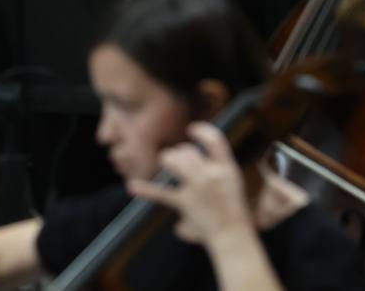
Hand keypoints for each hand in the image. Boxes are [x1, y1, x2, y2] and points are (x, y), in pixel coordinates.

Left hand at [127, 122, 251, 245]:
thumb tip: (189, 151)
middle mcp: (212, 175)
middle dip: (179, 152)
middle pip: (188, 151)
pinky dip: (146, 190)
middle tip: (177, 158)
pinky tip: (132, 186)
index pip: (215, 140)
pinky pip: (161, 193)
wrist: (232, 236)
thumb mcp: (231, 182)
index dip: (202, 131)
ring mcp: (197, 188)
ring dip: (167, 159)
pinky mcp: (184, 203)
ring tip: (165, 162)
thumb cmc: (232, 210)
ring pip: (175, 163)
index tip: (192, 129)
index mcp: (227, 167)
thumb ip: (215, 165)